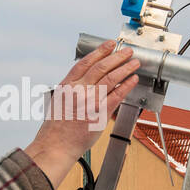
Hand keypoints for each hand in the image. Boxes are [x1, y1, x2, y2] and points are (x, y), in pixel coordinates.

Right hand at [23, 40, 139, 189]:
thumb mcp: (58, 100)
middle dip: (116, 56)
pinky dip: (126, 85)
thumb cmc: (56, 127)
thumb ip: (71, 88)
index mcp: (67, 85)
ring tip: (134, 62)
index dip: (99, 51)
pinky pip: (117, 95)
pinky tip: (132, 79)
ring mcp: (90, 101)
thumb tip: (85, 79)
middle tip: (126, 51)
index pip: (85, 62)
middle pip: (101, 67)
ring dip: (125, 68)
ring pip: (111, 78)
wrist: (56, 145)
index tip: (109, 44)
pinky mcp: (100, 113)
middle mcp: (78, 91)